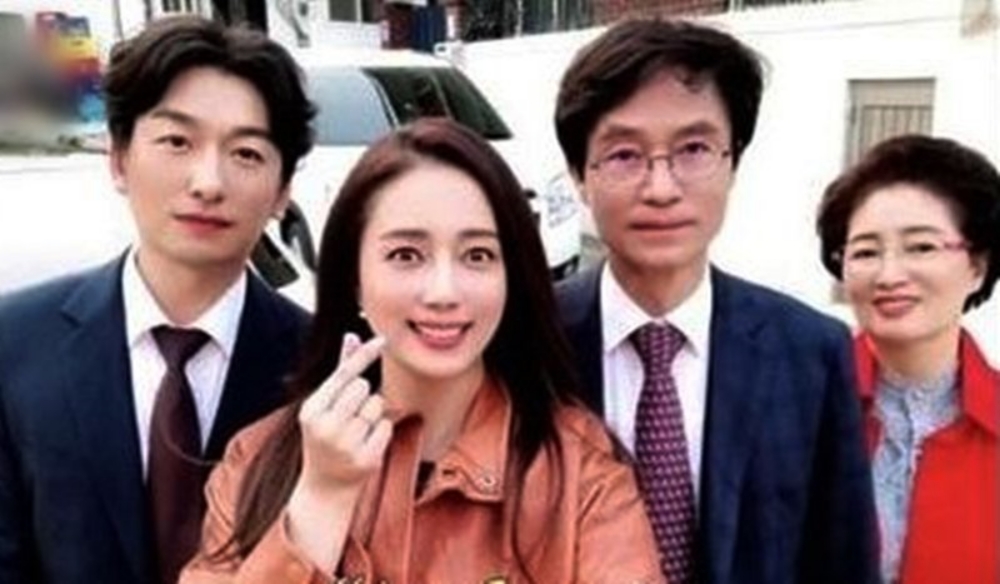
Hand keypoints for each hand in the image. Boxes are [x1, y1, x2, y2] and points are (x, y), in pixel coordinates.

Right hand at [297, 332, 391, 493]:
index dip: (364, 355)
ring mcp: (345, 445)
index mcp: (312, 410)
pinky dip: (381, 431)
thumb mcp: (326, 405)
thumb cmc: (327, 436)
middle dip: (363, 396)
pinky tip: (366, 443)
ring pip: (377, 405)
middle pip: (363, 388)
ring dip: (373, 414)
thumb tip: (352, 335)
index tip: (382, 339)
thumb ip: (340, 371)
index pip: (344, 374)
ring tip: (357, 431)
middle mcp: (325, 426)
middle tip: (350, 416)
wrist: (324, 487)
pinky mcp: (365, 459)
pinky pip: (386, 427)